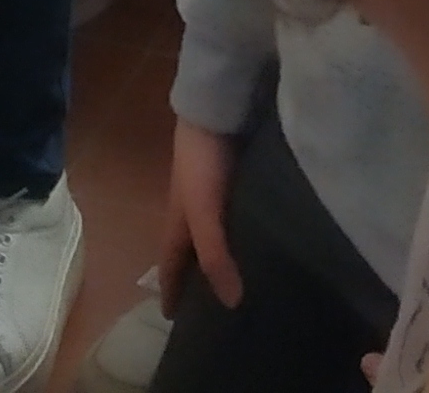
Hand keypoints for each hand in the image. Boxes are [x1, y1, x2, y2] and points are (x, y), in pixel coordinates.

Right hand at [162, 118, 242, 312]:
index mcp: (177, 223)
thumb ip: (216, 257)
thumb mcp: (203, 215)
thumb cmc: (201, 166)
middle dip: (196, 277)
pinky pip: (236, 215)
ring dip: (222, 254)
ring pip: (215, 234)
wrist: (215, 110)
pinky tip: (259, 238)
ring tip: (243, 277)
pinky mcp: (235, 179)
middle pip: (192, 252)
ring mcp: (214, 194)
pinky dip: (241, 232)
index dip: (170, 291)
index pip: (170, 266)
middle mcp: (192, 212)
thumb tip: (232, 304)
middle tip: (212, 305)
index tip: (172, 319)